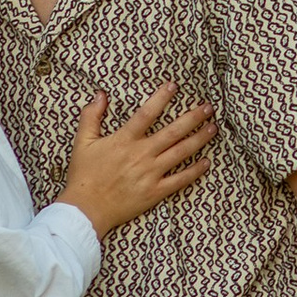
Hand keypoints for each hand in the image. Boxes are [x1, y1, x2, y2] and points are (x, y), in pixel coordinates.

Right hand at [58, 85, 215, 235]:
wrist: (85, 209)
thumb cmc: (83, 175)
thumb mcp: (83, 142)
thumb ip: (91, 116)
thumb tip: (101, 94)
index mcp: (124, 140)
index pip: (146, 114)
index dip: (161, 98)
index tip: (174, 86)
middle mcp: (141, 155)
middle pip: (172, 132)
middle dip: (192, 118)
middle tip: (208, 107)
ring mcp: (150, 174)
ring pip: (180, 153)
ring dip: (199, 139)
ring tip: (213, 128)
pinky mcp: (155, 192)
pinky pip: (180, 180)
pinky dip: (195, 171)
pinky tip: (206, 162)